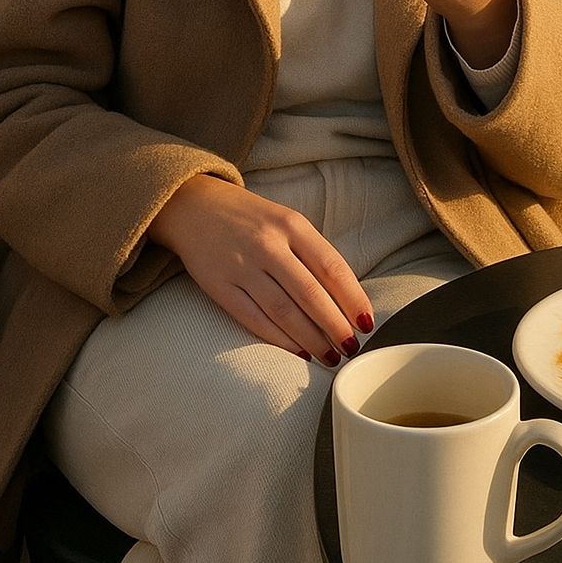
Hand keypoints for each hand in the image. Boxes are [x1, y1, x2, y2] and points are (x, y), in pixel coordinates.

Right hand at [147, 176, 373, 364]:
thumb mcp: (286, 221)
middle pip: (310, 292)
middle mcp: (268, 244)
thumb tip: (346, 299)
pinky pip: (254, 319)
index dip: (352, 298)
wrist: (194, 206)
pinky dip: (278, 339)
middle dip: (335, 325)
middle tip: (352, 347)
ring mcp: (242, 266)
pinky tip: (297, 352)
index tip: (367, 322)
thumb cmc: (251, 218)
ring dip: (310, 338)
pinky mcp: (219, 286)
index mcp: (291, 225)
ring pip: (283, 310)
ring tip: (329, 356)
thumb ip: (312, 253)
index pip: (330, 266)